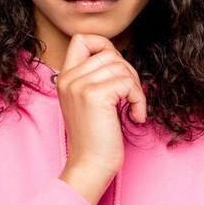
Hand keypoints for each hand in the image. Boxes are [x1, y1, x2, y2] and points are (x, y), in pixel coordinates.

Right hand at [56, 34, 147, 176]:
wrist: (90, 165)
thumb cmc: (96, 137)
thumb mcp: (88, 100)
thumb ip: (94, 76)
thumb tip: (117, 57)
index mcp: (65, 77)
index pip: (80, 38)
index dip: (104, 46)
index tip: (115, 70)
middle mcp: (68, 78)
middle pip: (109, 52)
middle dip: (128, 72)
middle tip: (129, 96)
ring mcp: (79, 86)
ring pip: (121, 66)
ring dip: (135, 87)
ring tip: (133, 107)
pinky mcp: (95, 95)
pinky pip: (128, 83)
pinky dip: (139, 99)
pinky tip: (136, 115)